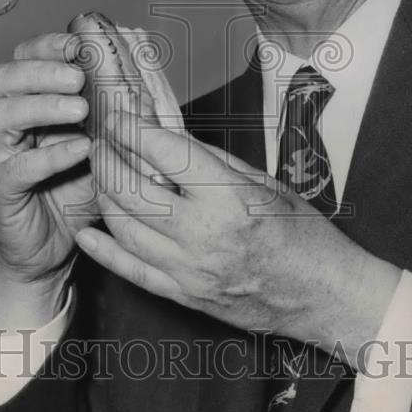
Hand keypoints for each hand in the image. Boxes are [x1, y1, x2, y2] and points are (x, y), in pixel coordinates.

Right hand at [0, 32, 93, 326]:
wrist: (52, 250)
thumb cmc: (76, 191)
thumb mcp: (102, 145)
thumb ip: (114, 114)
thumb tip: (146, 80)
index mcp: (29, 103)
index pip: (25, 58)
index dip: (49, 45)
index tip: (80, 42)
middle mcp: (7, 123)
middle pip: (4, 77)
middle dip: (41, 69)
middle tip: (77, 74)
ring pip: (2, 114)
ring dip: (43, 104)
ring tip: (80, 108)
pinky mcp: (0, 188)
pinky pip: (17, 167)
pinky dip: (49, 156)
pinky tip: (78, 150)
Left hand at [75, 111, 401, 365]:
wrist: (323, 294)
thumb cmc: (303, 234)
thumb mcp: (264, 183)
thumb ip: (212, 164)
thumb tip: (169, 141)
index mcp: (229, 198)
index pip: (164, 153)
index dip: (132, 129)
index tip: (116, 115)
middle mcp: (204, 235)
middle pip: (133, 192)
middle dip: (108, 161)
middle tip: (101, 143)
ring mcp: (191, 270)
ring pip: (125, 229)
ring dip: (104, 197)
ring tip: (101, 175)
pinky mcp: (185, 296)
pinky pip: (133, 272)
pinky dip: (105, 251)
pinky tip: (88, 232)